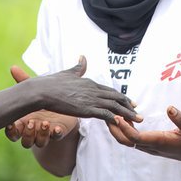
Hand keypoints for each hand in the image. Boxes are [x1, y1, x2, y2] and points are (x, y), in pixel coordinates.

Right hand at [6, 65, 78, 147]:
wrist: (63, 107)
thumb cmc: (42, 99)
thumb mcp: (33, 90)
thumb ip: (23, 80)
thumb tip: (13, 67)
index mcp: (23, 122)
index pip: (13, 132)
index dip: (10, 130)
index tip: (11, 124)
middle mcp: (33, 131)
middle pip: (25, 141)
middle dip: (27, 134)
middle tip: (32, 122)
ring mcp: (46, 134)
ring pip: (39, 142)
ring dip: (41, 135)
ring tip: (45, 123)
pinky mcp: (59, 132)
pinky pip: (56, 137)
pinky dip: (56, 133)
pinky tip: (57, 128)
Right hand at [23, 56, 141, 122]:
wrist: (42, 90)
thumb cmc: (52, 83)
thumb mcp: (68, 73)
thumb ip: (78, 67)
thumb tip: (83, 57)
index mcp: (90, 83)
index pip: (110, 90)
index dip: (121, 97)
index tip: (130, 102)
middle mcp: (94, 90)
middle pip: (116, 98)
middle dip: (128, 105)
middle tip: (138, 111)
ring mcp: (91, 100)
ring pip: (114, 107)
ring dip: (127, 114)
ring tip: (137, 120)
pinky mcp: (87, 109)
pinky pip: (105, 114)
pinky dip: (115, 119)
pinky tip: (122, 123)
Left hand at [106, 105, 180, 166]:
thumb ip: (180, 119)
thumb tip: (169, 108)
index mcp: (159, 142)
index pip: (135, 138)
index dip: (124, 128)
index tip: (117, 116)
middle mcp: (151, 146)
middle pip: (126, 141)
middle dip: (114, 129)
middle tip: (107, 114)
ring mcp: (149, 147)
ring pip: (128, 141)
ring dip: (118, 129)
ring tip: (113, 113)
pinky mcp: (150, 145)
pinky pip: (133, 139)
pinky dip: (126, 130)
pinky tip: (126, 118)